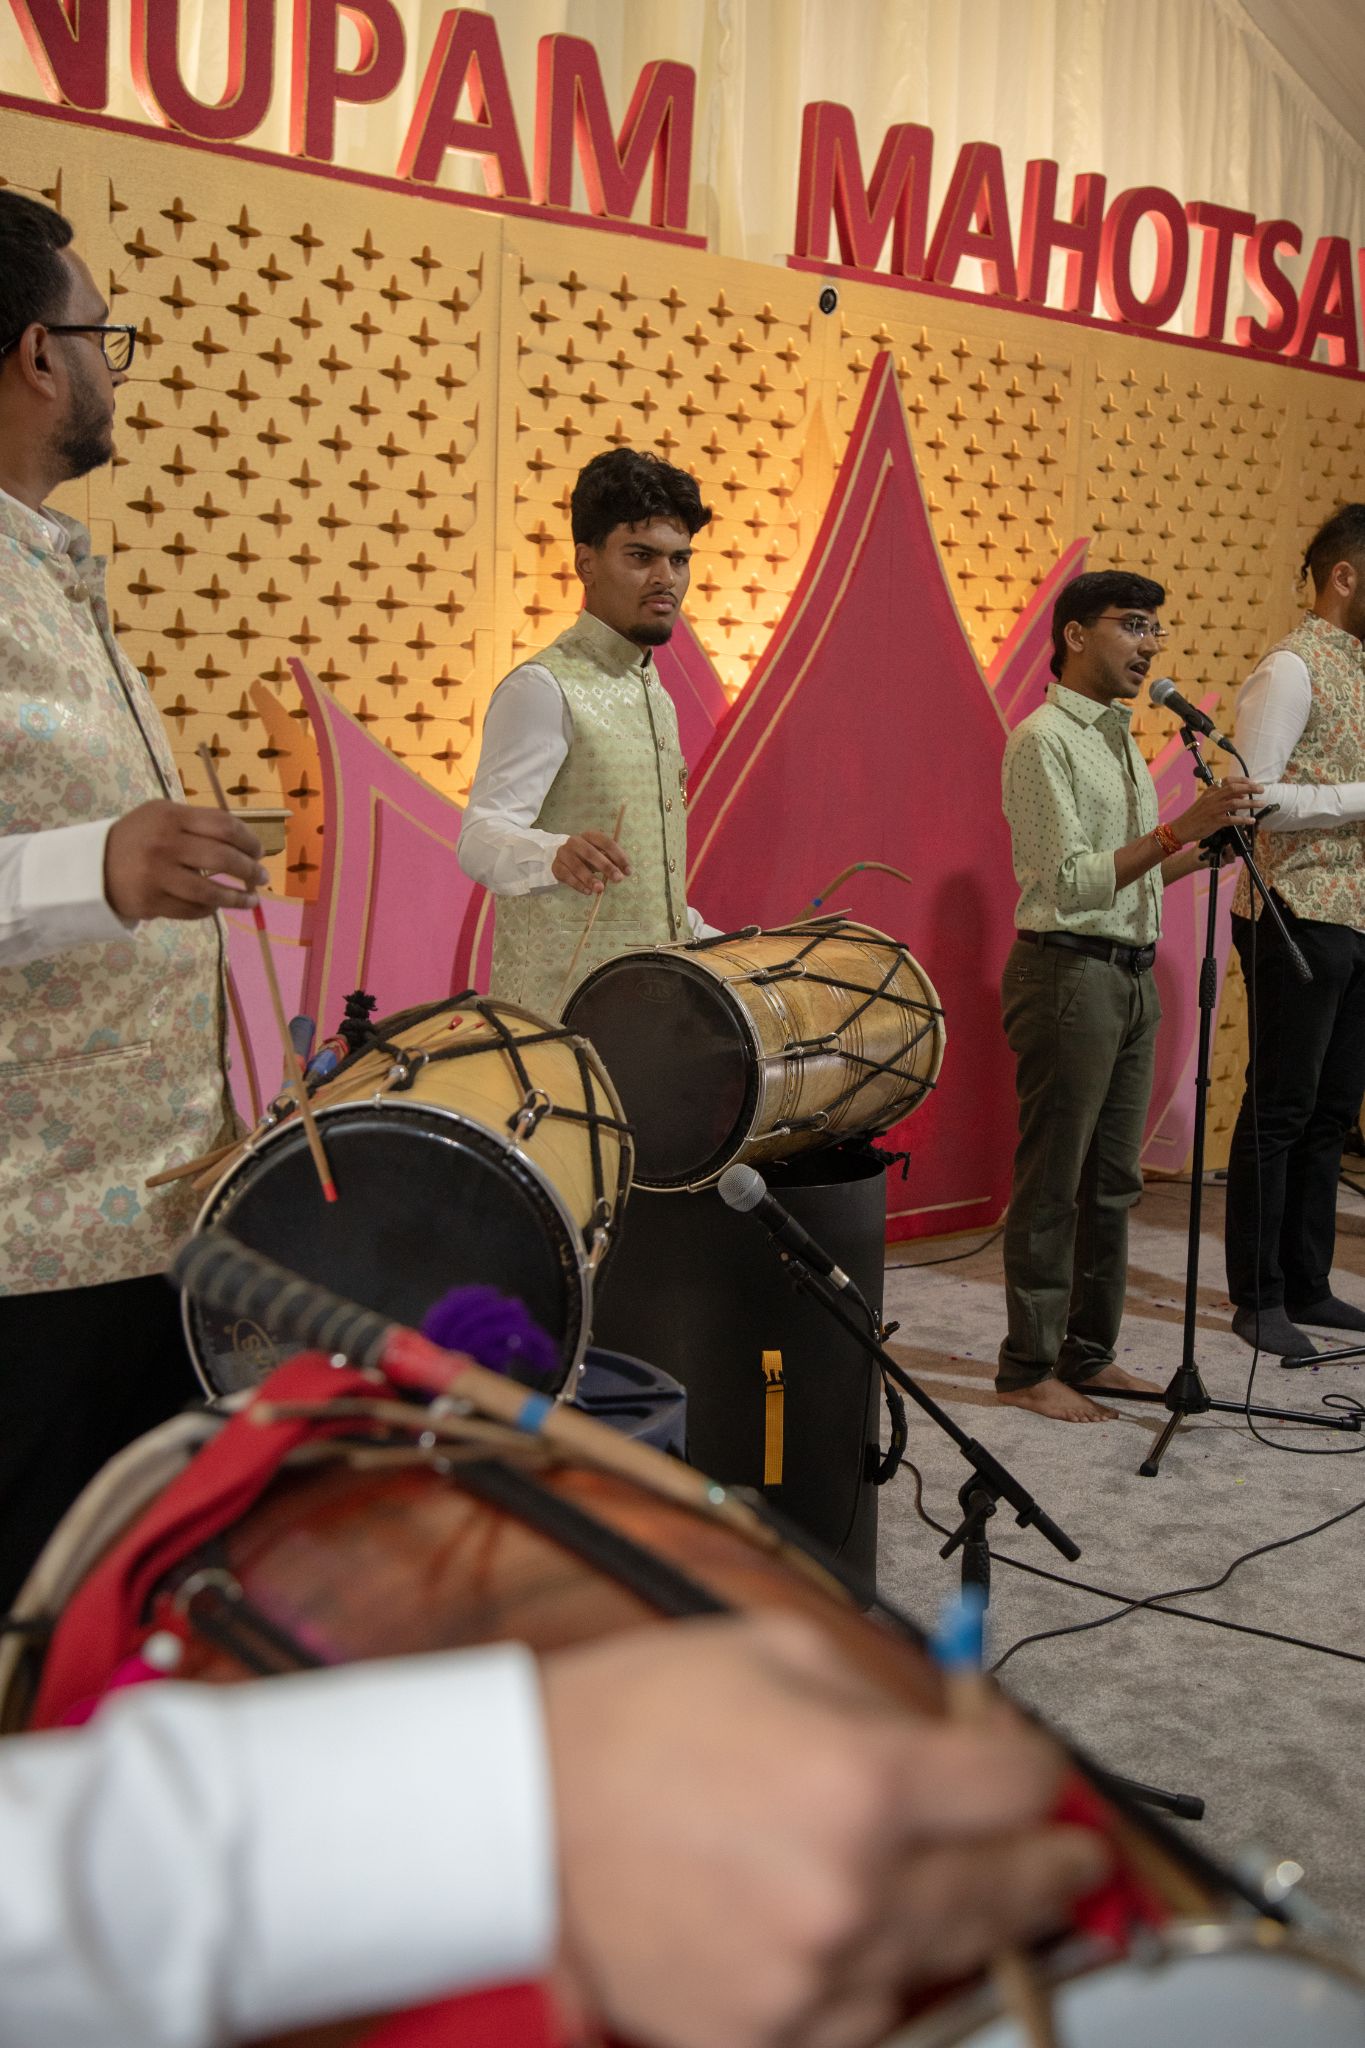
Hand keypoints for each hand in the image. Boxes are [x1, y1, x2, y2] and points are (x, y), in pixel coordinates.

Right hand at [104, 801, 267, 921]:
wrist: (92, 865)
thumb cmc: (138, 838)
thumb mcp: (162, 816)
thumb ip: (198, 823)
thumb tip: (245, 842)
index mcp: (171, 816)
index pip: (224, 826)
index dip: (249, 840)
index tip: (259, 851)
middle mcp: (165, 844)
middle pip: (223, 858)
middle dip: (250, 870)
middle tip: (262, 877)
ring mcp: (157, 875)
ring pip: (211, 891)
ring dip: (238, 898)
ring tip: (252, 900)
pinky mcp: (152, 901)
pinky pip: (193, 909)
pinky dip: (210, 909)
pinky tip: (217, 906)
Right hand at [541, 1614, 1107, 2047]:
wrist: (526, 1806)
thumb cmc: (639, 1717)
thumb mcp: (776, 1651)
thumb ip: (884, 1692)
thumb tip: (957, 1731)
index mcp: (863, 1781)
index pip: (1017, 1788)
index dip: (1044, 1774)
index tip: (1047, 1779)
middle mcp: (852, 1890)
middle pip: (1005, 1893)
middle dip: (1050, 1871)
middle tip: (1073, 1866)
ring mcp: (808, 1978)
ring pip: (940, 1970)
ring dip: (955, 1931)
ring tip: (941, 1896)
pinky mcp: (758, 2036)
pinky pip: (861, 2024)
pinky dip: (874, 1986)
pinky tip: (857, 1943)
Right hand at [552, 830, 630, 897]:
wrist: (564, 858)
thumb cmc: (588, 856)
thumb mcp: (601, 854)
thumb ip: (613, 860)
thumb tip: (627, 871)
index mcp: (590, 835)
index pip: (606, 843)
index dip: (618, 856)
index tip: (628, 871)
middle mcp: (575, 841)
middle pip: (591, 853)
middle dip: (606, 867)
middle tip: (618, 879)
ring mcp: (564, 853)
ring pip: (577, 866)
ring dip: (590, 878)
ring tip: (601, 889)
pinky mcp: (556, 866)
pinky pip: (567, 876)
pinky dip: (578, 885)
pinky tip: (588, 892)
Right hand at [1169, 776, 1261, 846]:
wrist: (1181, 828)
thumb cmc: (1195, 816)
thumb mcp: (1206, 801)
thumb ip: (1222, 796)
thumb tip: (1240, 793)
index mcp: (1210, 791)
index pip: (1228, 780)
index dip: (1243, 780)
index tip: (1253, 782)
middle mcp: (1212, 798)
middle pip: (1234, 789)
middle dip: (1250, 788)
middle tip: (1261, 790)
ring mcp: (1213, 810)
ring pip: (1235, 803)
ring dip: (1250, 803)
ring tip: (1261, 803)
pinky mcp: (1214, 822)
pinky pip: (1232, 819)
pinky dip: (1243, 819)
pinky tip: (1251, 820)